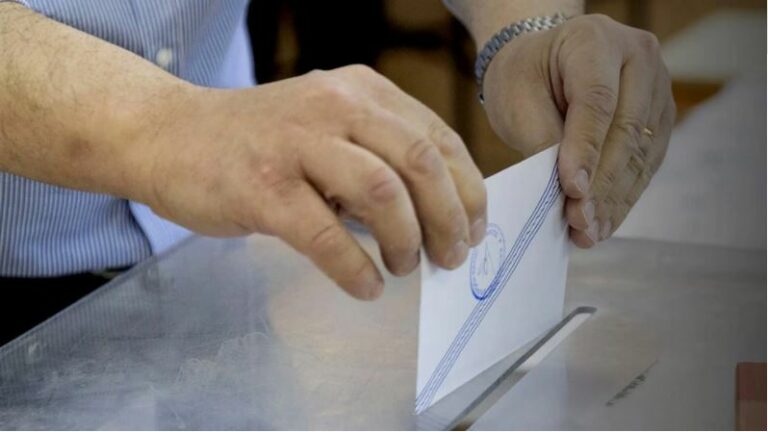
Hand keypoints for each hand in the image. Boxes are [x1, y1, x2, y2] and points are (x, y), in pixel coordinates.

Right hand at [136, 65, 486, 299]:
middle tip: (449, 255)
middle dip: (448, 217)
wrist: (170, 135)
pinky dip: (354, 267)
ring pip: (380, 190)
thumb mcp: (327, 124)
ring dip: (406, 239)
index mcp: (359, 90)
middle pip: (419, 160)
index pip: (436, 136)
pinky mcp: (261, 187)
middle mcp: (333, 106)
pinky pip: (324, 234)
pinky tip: (366, 285)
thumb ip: (377, 153)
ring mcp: (295, 144)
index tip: (474, 226)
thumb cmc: (259, 140)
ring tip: (405, 266)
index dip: (467, 188)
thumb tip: (436, 214)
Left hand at [481, 14, 674, 246]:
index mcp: (596, 40)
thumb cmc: (524, 75)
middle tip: (579, 222)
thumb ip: (542, 137)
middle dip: (601, 184)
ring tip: (589, 231)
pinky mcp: (659, 119)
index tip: (572, 190)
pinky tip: (604, 222)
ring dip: (614, 199)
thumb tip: (567, 190)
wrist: (542, 62)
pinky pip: (645, 162)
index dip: (586, 149)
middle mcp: (638, 58)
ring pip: (640, 152)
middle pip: (626, 130)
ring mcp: (656, 88)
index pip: (597, 101)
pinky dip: (623, 196)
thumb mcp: (517, 97)